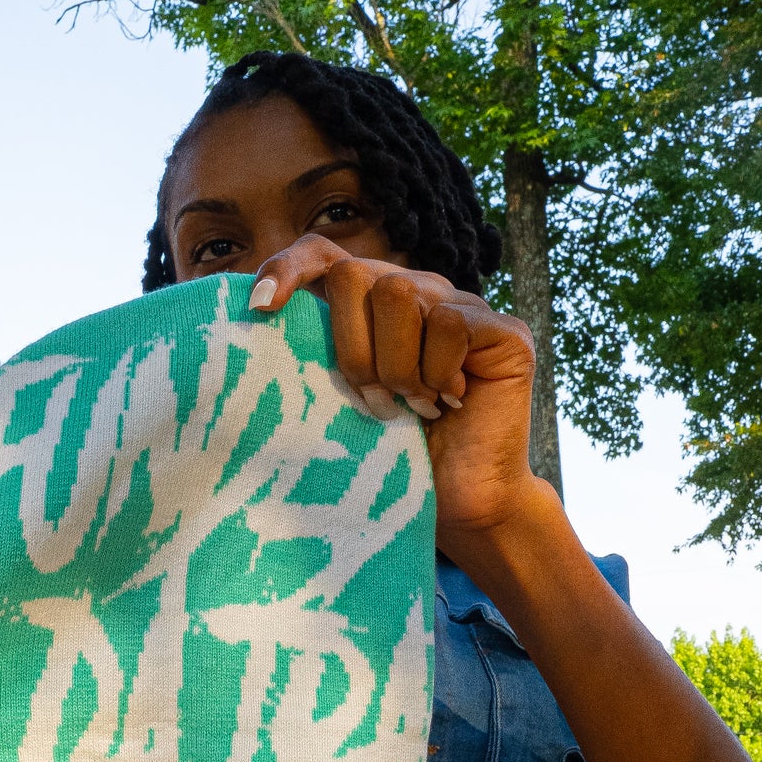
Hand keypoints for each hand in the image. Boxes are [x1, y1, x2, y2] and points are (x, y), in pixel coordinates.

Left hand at [248, 237, 537, 538]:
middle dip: (352, 348)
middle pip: (355, 275)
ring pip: (399, 293)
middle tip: (374, 402)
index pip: (323, 255)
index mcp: (372, 308)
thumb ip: (317, 359)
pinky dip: (438, 372)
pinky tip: (451, 402)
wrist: (461, 507)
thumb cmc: (394, 462)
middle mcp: (418, 293)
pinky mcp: (503, 329)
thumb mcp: (340, 406)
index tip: (260, 309)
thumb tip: (257, 321)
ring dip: (396, 366)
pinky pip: (449, 323)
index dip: (288, 268)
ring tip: (413, 407)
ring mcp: (462, 305)